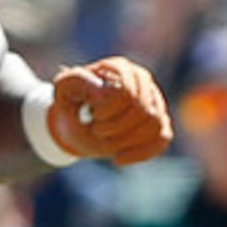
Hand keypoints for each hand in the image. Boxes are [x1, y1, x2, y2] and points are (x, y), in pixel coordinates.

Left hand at [48, 58, 172, 164]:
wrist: (78, 122)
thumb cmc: (72, 105)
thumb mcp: (64, 91)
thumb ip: (76, 82)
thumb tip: (101, 89)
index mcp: (119, 68)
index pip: (126, 93)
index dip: (108, 112)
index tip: (93, 117)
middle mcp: (141, 79)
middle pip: (143, 110)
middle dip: (117, 128)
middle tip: (97, 131)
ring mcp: (154, 99)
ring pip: (155, 124)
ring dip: (127, 141)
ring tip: (107, 144)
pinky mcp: (160, 120)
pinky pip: (162, 138)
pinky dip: (141, 152)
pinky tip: (119, 159)